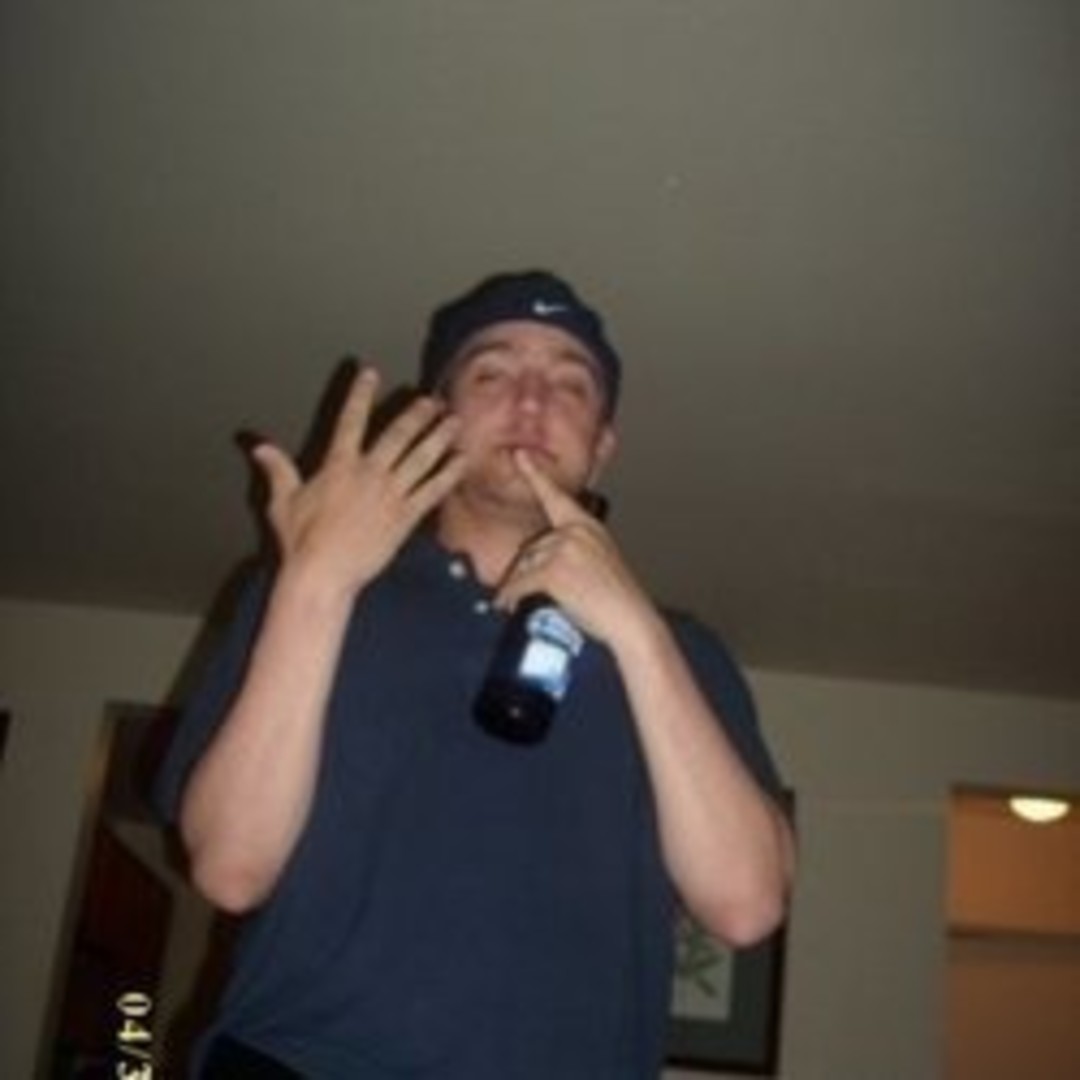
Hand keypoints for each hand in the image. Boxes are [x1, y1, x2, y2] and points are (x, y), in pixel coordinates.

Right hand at [250, 366, 464, 597]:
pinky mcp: (405, 517)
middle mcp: (368, 474)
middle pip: (398, 435)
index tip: (369, 373)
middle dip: (416, 414)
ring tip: (454, 421)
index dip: (360, 394)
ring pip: (421, 458)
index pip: (350, 420)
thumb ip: (277, 469)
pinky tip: (461, 461)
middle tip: (431, 400)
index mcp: (338, 465)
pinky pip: (432, 490)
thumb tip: (258, 447)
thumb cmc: (301, 541)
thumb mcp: (282, 501)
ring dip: (439, 437)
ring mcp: (390, 495)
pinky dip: (448, 474)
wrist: (324, 573)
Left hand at [494, 451, 654, 647]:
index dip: (536, 475)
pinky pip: (520, 583)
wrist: (631, 621)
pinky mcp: (554, 570)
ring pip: (525, 566)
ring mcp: (565, 548)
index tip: (520, 455)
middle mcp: (577, 531)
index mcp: (588, 526)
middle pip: (532, 548)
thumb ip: (572, 553)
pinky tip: (508, 606)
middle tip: (525, 595)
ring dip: (518, 587)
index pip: (557, 497)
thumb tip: (539, 563)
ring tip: (521, 605)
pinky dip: (510, 597)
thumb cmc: (616, 601)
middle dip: (526, 573)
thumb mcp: (599, 564)